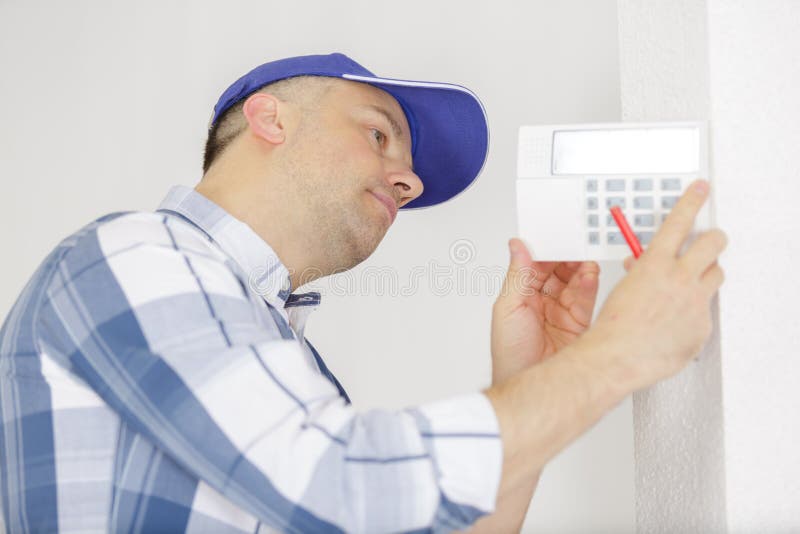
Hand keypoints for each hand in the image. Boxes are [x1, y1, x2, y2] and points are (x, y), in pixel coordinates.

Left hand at [491, 239, 600, 384]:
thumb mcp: (508, 308)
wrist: (531, 388)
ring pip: (575, 279)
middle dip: (565, 254)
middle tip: (574, 241)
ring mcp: (562, 311)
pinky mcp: (580, 321)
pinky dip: (589, 282)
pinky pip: (587, 296)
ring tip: (583, 257)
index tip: (553, 233)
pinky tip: (589, 273)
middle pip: (558, 268)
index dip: (545, 248)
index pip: (536, 263)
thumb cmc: (510, 355)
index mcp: (521, 294)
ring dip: (579, 266)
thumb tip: (517, 245)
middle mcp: (542, 301)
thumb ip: (518, 275)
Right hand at [585, 179, 725, 390]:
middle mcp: (680, 279)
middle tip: (710, 239)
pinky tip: (677, 322)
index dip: (692, 200)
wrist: (617, 357)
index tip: (701, 190)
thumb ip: (641, 272)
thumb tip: (645, 267)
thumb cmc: (613, 326)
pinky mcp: (702, 326)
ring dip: (706, 274)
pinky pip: (706, 311)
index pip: (679, 221)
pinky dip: (693, 313)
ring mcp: (695, 303)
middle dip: (713, 238)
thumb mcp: (623, 287)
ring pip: (717, 274)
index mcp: (655, 264)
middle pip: (714, 243)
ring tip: (690, 283)